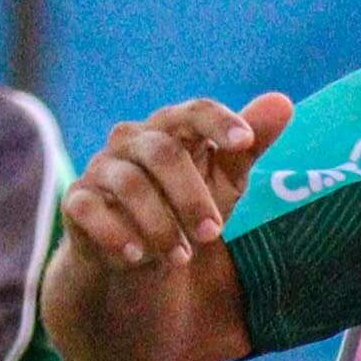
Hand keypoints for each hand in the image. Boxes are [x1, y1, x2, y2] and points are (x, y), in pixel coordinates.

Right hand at [61, 92, 292, 273]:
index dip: (219, 122)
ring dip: (160, 224)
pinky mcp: (77, 200)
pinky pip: (90, 209)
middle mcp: (132, 139)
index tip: (245, 142)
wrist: (133, 254)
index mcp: (171, 128)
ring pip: (130, 184)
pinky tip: (136, 257)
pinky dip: (116, 234)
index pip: (194, 111)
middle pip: (162, 152)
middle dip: (192, 196)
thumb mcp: (224, 181)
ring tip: (182, 258)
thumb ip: (249, 146)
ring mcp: (102, 168)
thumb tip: (283, 102)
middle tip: (215, 234)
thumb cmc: (184, 206)